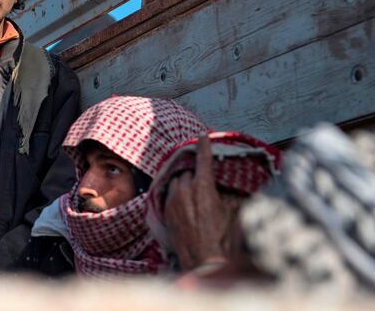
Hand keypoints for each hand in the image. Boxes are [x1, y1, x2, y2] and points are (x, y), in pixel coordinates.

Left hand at [163, 135, 230, 270]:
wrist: (203, 262)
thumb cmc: (223, 240)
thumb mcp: (233, 213)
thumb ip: (229, 195)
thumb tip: (230, 188)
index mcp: (203, 188)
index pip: (203, 159)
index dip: (203, 146)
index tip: (203, 135)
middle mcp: (184, 191)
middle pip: (188, 172)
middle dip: (196, 173)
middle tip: (205, 181)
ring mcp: (172, 201)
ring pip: (177, 182)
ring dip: (185, 183)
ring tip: (195, 194)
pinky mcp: (165, 212)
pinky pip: (170, 195)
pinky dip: (178, 194)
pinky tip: (185, 204)